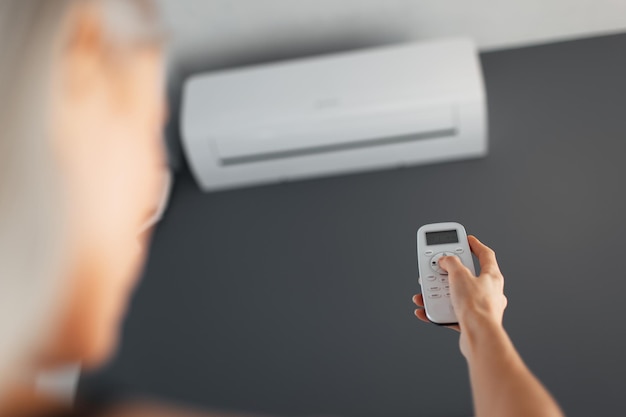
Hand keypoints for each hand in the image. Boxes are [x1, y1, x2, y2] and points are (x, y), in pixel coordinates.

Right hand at [413, 236, 507, 356]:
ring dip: (439, 293)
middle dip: (449, 272)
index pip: (485, 255)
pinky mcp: (470, 322)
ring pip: (457, 295)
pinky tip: (426, 310)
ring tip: (427, 292)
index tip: (466, 240)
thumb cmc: (477, 307)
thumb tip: (446, 260)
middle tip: (439, 268)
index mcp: (492, 277)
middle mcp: (489, 292)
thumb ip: (451, 263)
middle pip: (467, 275)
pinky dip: (437, 310)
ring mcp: (480, 307)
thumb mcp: (459, 275)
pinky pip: (451, 312)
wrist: (479, 336)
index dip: (475, 245)